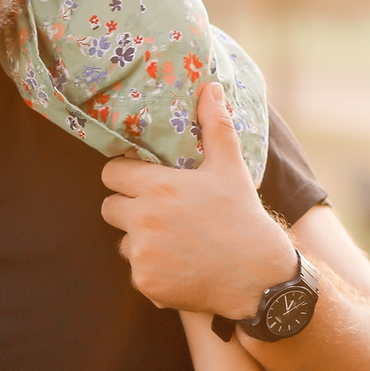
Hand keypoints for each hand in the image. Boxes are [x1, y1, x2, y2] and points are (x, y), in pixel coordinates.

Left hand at [100, 84, 296, 317]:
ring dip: (140, 241)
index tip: (143, 180)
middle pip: (109, 207)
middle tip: (159, 212)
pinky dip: (153, 270)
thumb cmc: (244, 218)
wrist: (260, 279)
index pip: (111, 173)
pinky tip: (181, 266)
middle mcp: (143, 220)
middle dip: (128, 207)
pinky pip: (137, 271)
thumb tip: (210, 87)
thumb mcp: (230, 168)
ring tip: (176, 240)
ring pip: (123, 241)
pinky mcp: (146, 283)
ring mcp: (143, 254)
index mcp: (158, 187)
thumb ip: (215, 126)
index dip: (125, 175)